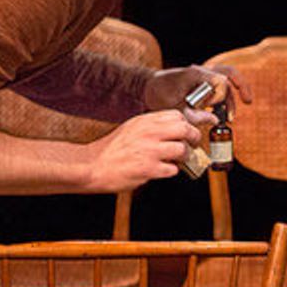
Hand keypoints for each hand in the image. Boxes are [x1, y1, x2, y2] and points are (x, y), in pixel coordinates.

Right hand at [86, 110, 200, 191]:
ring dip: (184, 157)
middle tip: (193, 144)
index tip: (187, 131)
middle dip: (194, 138)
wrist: (93, 165)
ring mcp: (150, 151)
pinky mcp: (149, 169)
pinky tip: (163, 170)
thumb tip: (173, 129)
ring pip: (183, 150)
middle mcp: (149, 133)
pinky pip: (172, 169)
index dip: (186, 124)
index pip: (177, 115)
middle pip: (185, 129)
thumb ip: (151, 127)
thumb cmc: (111, 149)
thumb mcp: (131, 128)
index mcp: (145, 121)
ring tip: (177, 160)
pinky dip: (171, 171)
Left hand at [143, 64, 252, 124]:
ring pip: (227, 77)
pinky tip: (225, 110)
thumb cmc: (158, 95)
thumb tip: (215, 121)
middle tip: (242, 106)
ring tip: (231, 116)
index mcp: (195, 73)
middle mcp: (201, 71)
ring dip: (233, 95)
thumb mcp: (173, 109)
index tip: (207, 108)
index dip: (218, 98)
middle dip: (237, 91)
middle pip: (228, 75)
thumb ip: (194, 116)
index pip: (220, 82)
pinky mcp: (201, 80)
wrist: (148, 87)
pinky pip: (220, 82)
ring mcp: (202, 74)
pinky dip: (226, 94)